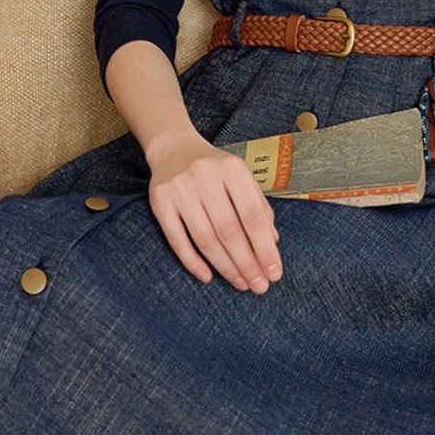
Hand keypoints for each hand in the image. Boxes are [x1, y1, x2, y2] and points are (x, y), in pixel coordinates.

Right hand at [147, 132, 282, 292]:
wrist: (174, 149)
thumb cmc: (216, 169)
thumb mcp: (241, 178)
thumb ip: (258, 207)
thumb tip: (272, 242)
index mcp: (232, 169)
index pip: (252, 215)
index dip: (264, 248)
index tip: (274, 272)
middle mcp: (205, 176)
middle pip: (229, 230)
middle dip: (247, 263)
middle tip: (259, 286)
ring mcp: (180, 189)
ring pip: (205, 238)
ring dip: (225, 266)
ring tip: (240, 283)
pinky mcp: (159, 202)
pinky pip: (176, 239)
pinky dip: (192, 261)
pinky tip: (208, 276)